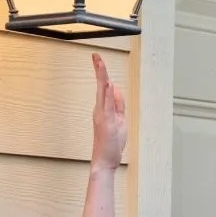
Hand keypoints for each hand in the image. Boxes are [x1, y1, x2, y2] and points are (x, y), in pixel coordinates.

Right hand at [90, 53, 125, 170]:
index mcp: (103, 109)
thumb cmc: (110, 144)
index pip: (103, 87)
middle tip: (96, 55)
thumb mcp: (119, 120)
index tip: (98, 59)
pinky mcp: (106, 122)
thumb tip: (117, 89)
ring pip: (103, 92)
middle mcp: (100, 109)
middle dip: (99, 69)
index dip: (101, 72)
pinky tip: (108, 83)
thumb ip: (118, 105)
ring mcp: (102, 115)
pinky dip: (107, 93)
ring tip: (99, 62)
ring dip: (102, 77)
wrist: (104, 161)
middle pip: (101, 85)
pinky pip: (108, 104)